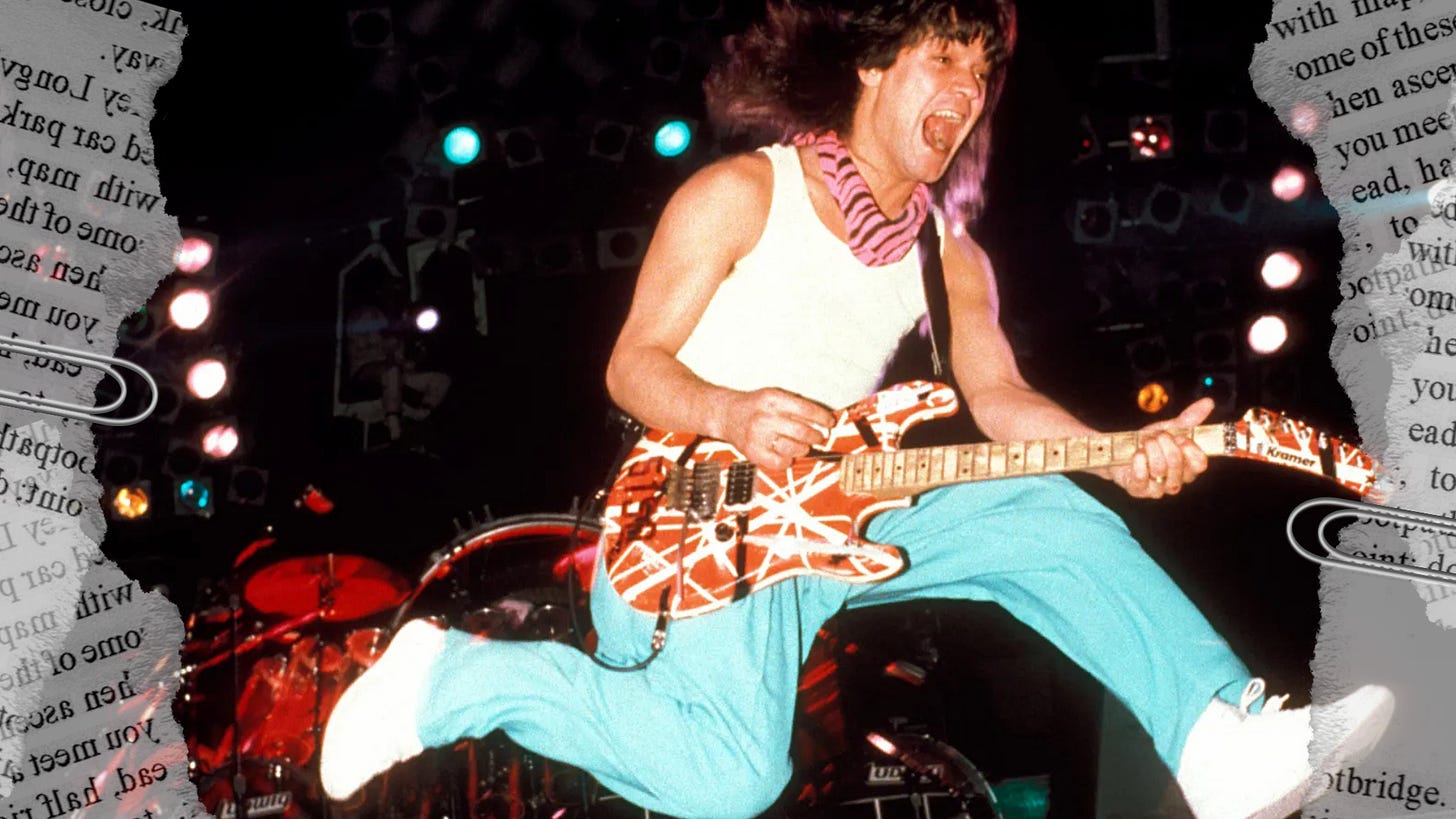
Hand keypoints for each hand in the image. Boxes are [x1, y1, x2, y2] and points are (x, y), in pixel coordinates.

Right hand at [720, 388, 834, 469]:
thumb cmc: (754, 406)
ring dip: (804, 449)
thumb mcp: (774, 396)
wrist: (726, 414)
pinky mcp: (753, 452)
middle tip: (818, 437)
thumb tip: (823, 420)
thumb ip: (796, 405)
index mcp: (773, 399)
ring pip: (794, 448)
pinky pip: (780, 462)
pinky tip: (787, 454)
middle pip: (802, 431)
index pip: (806, 410)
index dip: (822, 418)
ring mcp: (758, 436)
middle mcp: (765, 417)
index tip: (829, 422)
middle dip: (816, 436)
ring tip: (802, 446)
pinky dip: (788, 461)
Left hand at [1109, 398, 1213, 498]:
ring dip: (1151, 449)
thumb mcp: (1169, 429)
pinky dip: (1139, 461)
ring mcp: (1157, 489)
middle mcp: (1175, 481)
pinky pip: (1141, 477)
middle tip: (1158, 436)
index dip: (1191, 449)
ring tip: (1145, 442)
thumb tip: (1208, 402)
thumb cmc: (1150, 443)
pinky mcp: (1139, 490)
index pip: (1200, 464)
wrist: (1120, 452)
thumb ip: (1189, 419)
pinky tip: (1137, 454)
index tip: (1181, 437)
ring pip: (1160, 469)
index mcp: (1187, 468)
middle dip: (1166, 444)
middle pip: (1178, 463)